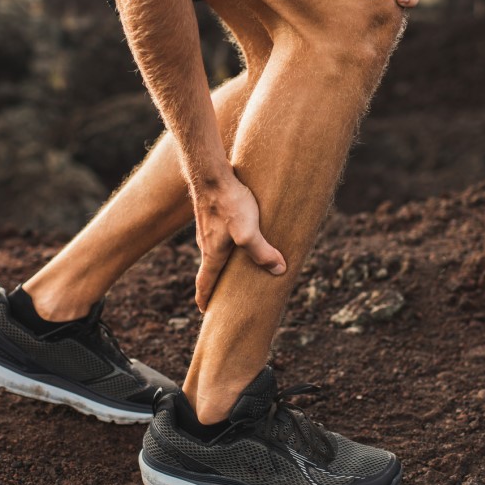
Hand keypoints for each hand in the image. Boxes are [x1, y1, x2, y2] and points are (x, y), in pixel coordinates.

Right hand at [193, 173, 286, 312]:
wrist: (212, 173)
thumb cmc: (229, 202)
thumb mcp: (248, 231)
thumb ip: (262, 252)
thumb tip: (279, 270)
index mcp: (212, 254)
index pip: (205, 283)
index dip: (205, 298)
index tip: (204, 311)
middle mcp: (206, 243)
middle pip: (210, 269)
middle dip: (216, 283)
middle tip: (224, 295)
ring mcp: (208, 228)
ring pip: (215, 251)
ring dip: (223, 262)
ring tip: (237, 267)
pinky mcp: (213, 213)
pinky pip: (219, 234)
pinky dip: (227, 243)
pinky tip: (239, 235)